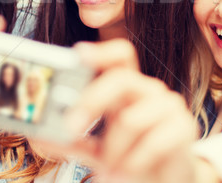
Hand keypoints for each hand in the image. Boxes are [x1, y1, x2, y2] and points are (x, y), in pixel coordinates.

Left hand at [66, 39, 200, 182]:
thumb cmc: (129, 158)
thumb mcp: (95, 149)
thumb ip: (70, 140)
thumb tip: (37, 134)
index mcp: (126, 88)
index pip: (118, 56)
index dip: (101, 51)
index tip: (79, 54)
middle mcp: (148, 90)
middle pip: (121, 79)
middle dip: (92, 101)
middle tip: (71, 127)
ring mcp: (168, 106)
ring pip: (131, 119)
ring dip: (114, 150)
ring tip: (111, 167)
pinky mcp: (184, 128)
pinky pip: (152, 142)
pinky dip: (133, 162)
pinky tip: (130, 170)